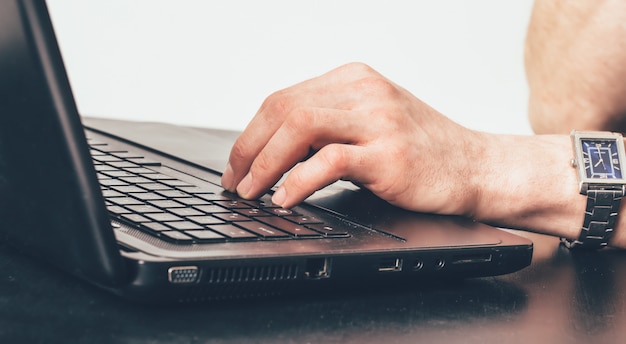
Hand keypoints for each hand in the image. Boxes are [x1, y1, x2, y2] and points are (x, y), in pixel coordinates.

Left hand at [221, 63, 484, 215]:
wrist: (477, 167)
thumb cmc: (423, 151)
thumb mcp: (371, 124)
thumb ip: (329, 126)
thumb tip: (273, 152)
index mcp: (354, 80)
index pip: (284, 98)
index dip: (250, 134)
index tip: (237, 163)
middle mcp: (364, 91)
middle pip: (284, 108)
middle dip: (248, 149)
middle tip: (236, 182)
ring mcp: (378, 120)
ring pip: (300, 127)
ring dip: (265, 163)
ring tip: (253, 191)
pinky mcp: (389, 154)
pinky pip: (330, 160)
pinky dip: (298, 181)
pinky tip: (286, 198)